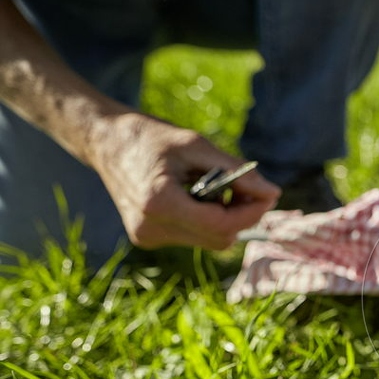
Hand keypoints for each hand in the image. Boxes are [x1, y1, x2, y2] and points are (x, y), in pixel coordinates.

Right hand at [90, 112, 279, 249]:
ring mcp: (147, 237)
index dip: (251, 213)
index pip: (221, 225)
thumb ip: (236, 172)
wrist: (105, 142)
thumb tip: (273, 193)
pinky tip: (198, 195)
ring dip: (225, 218)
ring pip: (208, 241)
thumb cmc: (151, 137)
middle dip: (241, 216)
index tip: (267, 194)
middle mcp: (151, 227)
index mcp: (159, 203)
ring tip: (220, 188)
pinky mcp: (147, 238)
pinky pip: (193, 237)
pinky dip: (206, 220)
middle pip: (219, 238)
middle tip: (249, 188)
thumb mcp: (196, 145)